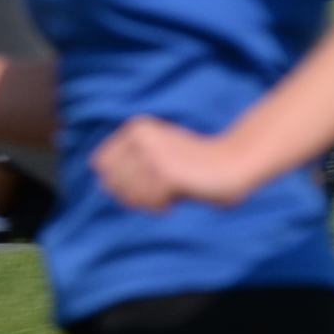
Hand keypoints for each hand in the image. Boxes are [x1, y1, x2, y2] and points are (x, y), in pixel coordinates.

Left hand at [94, 115, 258, 214]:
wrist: (234, 164)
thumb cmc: (192, 165)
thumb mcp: (153, 155)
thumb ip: (127, 164)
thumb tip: (102, 182)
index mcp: (135, 127)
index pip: (99, 164)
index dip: (118, 179)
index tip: (144, 179)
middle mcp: (140, 137)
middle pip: (110, 183)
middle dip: (131, 193)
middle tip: (158, 188)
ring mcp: (152, 154)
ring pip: (128, 196)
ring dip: (147, 201)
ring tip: (169, 191)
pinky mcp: (166, 172)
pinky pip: (148, 203)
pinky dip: (161, 206)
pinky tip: (177, 196)